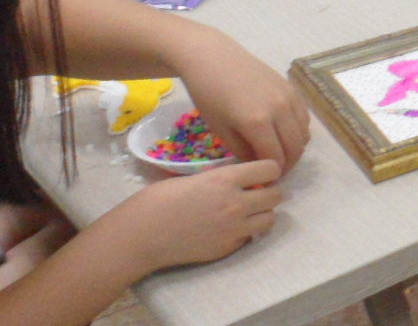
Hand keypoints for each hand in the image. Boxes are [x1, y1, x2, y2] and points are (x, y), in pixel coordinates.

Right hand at [104, 160, 284, 272]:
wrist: (140, 236)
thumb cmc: (158, 201)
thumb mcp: (193, 178)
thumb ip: (220, 178)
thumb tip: (238, 179)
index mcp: (225, 179)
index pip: (270, 168)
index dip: (269, 170)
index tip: (263, 173)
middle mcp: (236, 203)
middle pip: (277, 195)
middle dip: (270, 192)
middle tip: (258, 193)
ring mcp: (234, 229)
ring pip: (270, 219)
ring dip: (262, 214)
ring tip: (247, 213)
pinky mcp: (227, 248)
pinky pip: (249, 238)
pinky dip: (245, 232)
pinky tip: (228, 229)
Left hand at [175, 30, 310, 172]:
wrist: (213, 58)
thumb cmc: (208, 95)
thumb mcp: (220, 129)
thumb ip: (242, 151)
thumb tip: (257, 166)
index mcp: (257, 122)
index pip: (274, 158)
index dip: (271, 174)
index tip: (265, 182)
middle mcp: (279, 110)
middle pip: (295, 149)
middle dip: (287, 166)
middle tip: (275, 173)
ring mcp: (289, 97)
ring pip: (304, 134)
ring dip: (295, 149)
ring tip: (280, 154)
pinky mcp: (292, 89)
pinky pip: (304, 118)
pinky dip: (299, 131)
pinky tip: (284, 134)